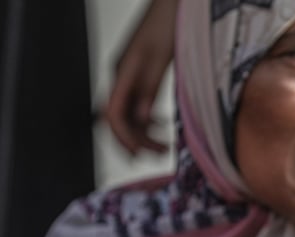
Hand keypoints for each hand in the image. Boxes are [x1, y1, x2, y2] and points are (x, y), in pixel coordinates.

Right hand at [105, 0, 177, 153]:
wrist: (171, 6)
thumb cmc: (167, 25)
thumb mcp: (159, 60)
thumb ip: (148, 89)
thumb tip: (141, 119)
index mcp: (122, 73)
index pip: (113, 114)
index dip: (124, 138)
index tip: (139, 154)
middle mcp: (121, 77)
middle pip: (120, 119)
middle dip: (136, 140)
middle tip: (159, 153)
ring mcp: (129, 77)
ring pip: (129, 114)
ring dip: (144, 133)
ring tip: (164, 145)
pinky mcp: (140, 76)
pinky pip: (137, 105)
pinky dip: (148, 120)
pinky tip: (161, 125)